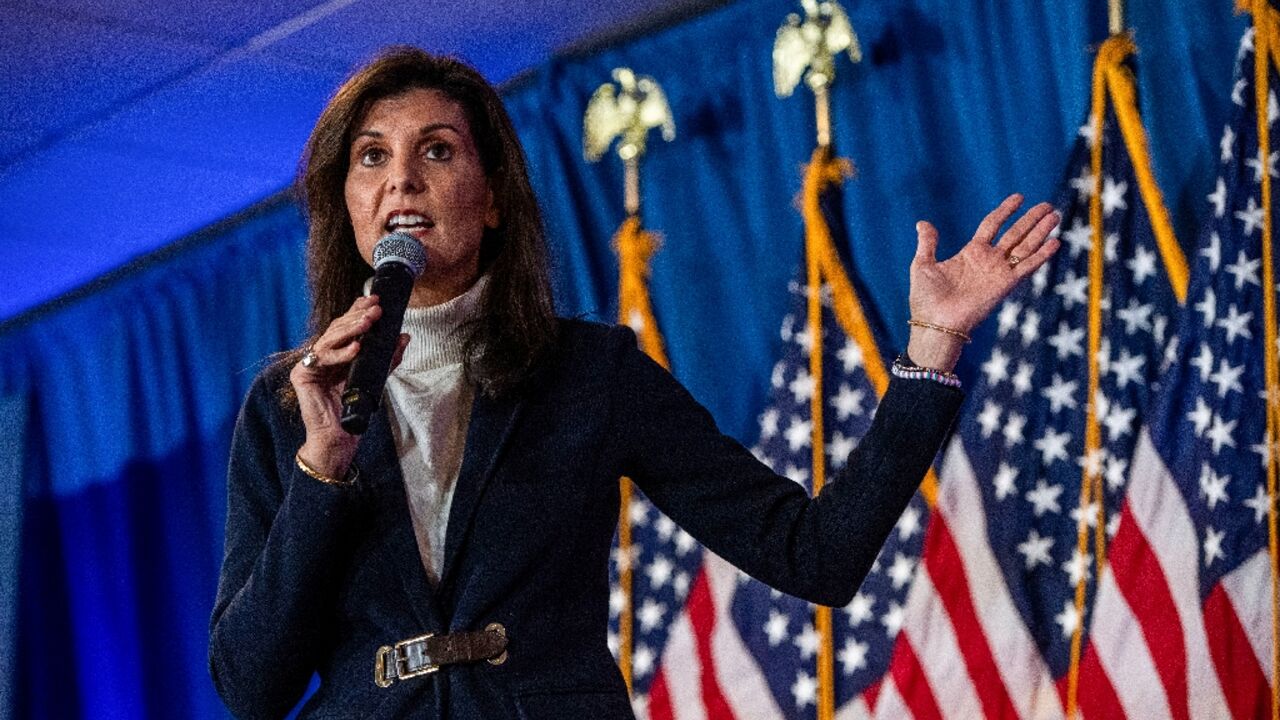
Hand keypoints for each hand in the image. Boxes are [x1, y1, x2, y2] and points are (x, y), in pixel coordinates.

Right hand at [289, 295, 409, 477]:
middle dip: (357, 316)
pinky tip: (356, 347)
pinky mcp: (302, 375)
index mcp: (336, 352)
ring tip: (368, 322)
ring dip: (350, 329)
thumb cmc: (356, 406)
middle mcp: (321, 354)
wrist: (341, 435)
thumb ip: (388, 357)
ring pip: (329, 338)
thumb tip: (404, 336)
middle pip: (338, 328)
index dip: (358, 310)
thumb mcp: (376, 377)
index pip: (346, 326)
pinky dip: (340, 353)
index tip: (375, 299)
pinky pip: (322, 358)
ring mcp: (310, 364)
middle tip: (376, 308)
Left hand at [906, 194, 1060, 370]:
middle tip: (1048, 206)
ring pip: (1025, 246)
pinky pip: (1027, 267)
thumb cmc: (926, 299)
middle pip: (1015, 234)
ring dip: (1041, 232)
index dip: (1005, 211)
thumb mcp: (922, 265)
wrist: (935, 323)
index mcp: (971, 253)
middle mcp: (989, 261)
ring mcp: (998, 273)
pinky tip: (1054, 242)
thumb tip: (922, 223)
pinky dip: (1041, 255)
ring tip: (1055, 215)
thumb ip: (927, 243)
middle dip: (1031, 219)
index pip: (992, 225)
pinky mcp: (1005, 285)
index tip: (1019, 197)